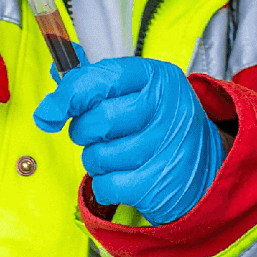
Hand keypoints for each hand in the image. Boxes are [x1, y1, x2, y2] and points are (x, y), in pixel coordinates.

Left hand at [34, 57, 226, 224]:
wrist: (204, 170)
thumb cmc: (160, 125)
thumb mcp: (139, 90)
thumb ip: (96, 80)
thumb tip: (55, 71)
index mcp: (157, 78)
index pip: (104, 77)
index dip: (70, 92)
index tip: (51, 108)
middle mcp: (165, 109)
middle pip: (97, 119)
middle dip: (83, 130)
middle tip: (97, 132)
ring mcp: (163, 147)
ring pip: (97, 155)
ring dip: (95, 158)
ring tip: (116, 154)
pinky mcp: (155, 183)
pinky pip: (104, 184)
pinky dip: (104, 184)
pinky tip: (123, 176)